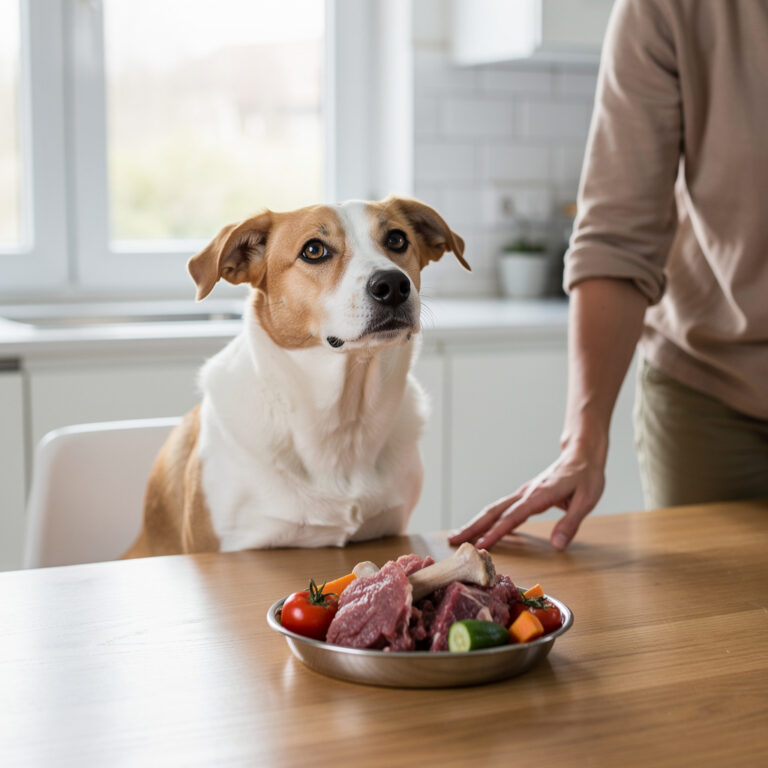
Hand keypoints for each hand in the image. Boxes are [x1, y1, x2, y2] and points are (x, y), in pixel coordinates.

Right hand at [448, 444, 605, 550]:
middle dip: (473, 527)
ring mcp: (524, 493)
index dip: (496, 532)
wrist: (582, 454)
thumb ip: (570, 523)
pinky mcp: (526, 495)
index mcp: (539, 495)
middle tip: (453, 540)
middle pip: (493, 511)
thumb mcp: (586, 500)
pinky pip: (503, 509)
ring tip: (459, 536)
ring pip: (494, 509)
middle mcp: (526, 493)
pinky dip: (490, 520)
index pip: (512, 516)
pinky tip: (484, 531)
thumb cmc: (586, 476)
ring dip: (476, 523)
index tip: (481, 546)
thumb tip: (557, 545)